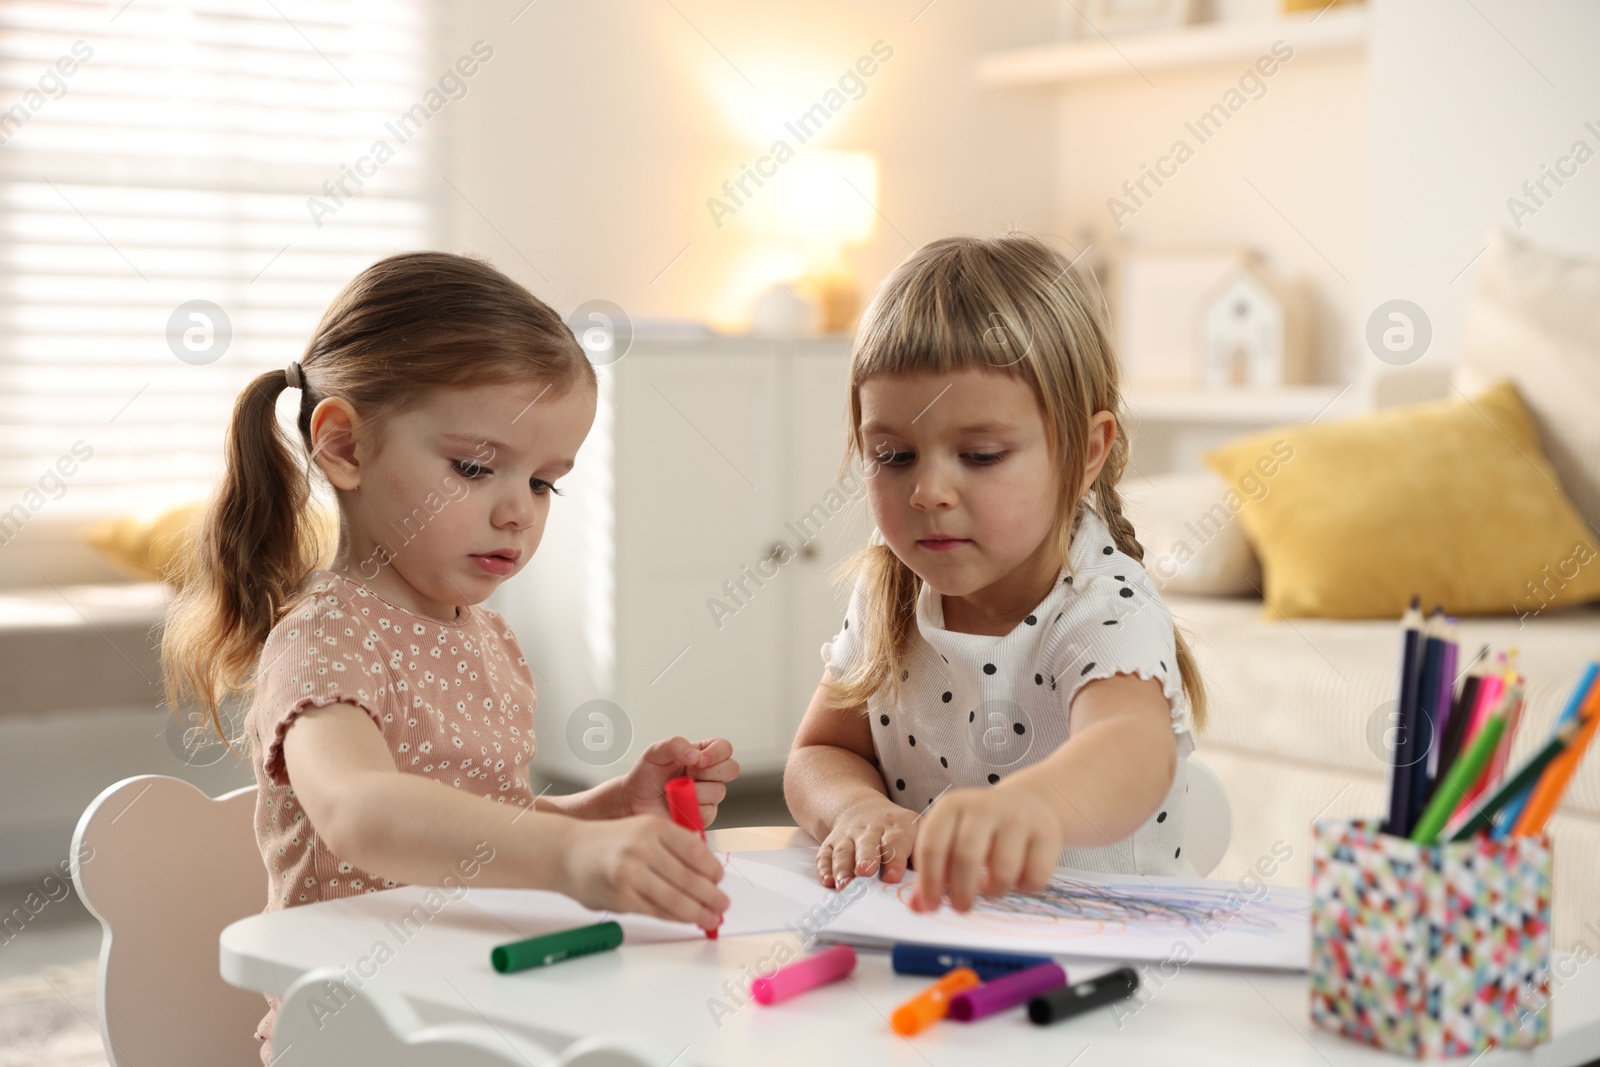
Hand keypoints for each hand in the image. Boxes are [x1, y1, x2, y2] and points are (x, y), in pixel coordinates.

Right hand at [558, 814, 727, 930]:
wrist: (566, 852)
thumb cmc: (608, 843)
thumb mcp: (641, 831)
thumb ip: (669, 848)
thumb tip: (705, 874)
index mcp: (653, 826)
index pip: (695, 850)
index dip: (712, 868)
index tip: (720, 879)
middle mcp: (643, 847)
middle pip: (689, 877)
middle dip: (711, 895)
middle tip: (723, 904)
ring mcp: (631, 873)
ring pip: (676, 898)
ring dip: (699, 911)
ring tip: (711, 918)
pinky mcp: (622, 896)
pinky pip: (657, 911)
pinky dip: (675, 917)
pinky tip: (686, 919)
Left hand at [617, 736, 739, 824]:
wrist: (633, 802)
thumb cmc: (645, 776)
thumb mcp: (655, 752)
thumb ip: (675, 744)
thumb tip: (696, 755)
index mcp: (700, 754)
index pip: (724, 748)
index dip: (717, 753)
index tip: (699, 760)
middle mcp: (708, 775)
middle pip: (731, 769)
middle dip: (710, 772)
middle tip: (689, 774)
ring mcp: (707, 796)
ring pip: (719, 792)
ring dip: (696, 791)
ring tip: (676, 791)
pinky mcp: (702, 815)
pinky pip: (708, 812)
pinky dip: (691, 808)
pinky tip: (677, 805)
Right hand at [815, 796, 916, 889]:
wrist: (863, 808)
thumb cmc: (897, 830)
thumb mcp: (916, 832)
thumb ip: (923, 855)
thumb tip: (934, 883)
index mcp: (897, 827)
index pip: (896, 842)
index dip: (895, 859)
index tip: (893, 877)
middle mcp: (871, 830)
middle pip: (867, 844)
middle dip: (866, 858)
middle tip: (865, 872)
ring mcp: (849, 835)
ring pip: (844, 851)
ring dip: (843, 868)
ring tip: (844, 885)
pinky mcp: (832, 842)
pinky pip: (825, 854)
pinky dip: (824, 868)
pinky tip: (827, 881)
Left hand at [908, 783, 1062, 912]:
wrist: (1030, 803)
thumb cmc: (982, 829)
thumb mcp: (951, 838)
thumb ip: (932, 872)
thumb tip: (917, 907)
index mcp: (952, 805)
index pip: (932, 844)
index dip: (929, 881)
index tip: (930, 906)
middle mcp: (984, 805)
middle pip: (966, 856)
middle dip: (961, 891)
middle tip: (961, 908)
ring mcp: (1018, 817)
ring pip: (1003, 870)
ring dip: (994, 891)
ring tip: (991, 890)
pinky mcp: (1047, 832)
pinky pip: (1034, 876)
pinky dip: (1023, 888)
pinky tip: (1017, 880)